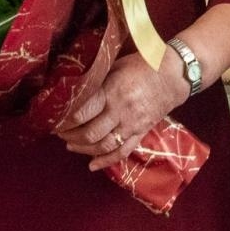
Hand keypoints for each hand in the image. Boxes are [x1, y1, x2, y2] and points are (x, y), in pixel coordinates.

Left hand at [58, 54, 189, 171]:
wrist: (174, 76)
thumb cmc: (143, 65)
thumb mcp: (116, 65)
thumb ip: (97, 80)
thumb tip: (75, 88)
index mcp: (113, 92)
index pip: (83, 112)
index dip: (66, 119)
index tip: (55, 117)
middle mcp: (121, 112)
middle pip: (90, 133)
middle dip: (70, 136)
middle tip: (59, 132)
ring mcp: (132, 125)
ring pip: (103, 146)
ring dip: (83, 149)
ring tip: (71, 145)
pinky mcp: (140, 133)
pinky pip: (122, 152)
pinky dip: (106, 161)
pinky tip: (92, 165)